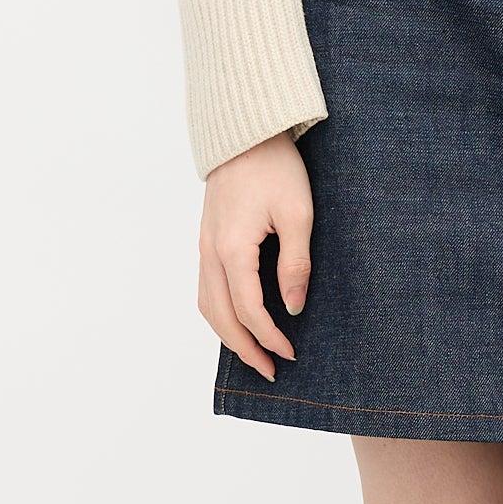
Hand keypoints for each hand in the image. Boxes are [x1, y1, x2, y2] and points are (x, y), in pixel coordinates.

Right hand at [199, 132, 312, 379]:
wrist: (246, 133)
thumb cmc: (275, 167)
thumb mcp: (297, 214)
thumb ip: (295, 263)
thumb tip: (293, 306)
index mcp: (232, 249)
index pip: (248, 310)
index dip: (269, 337)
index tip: (290, 354)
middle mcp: (210, 251)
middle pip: (220, 316)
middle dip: (244, 348)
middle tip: (269, 370)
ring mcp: (204, 245)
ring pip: (207, 304)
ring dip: (227, 333)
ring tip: (252, 352)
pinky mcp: (207, 238)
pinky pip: (206, 286)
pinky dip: (219, 311)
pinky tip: (237, 318)